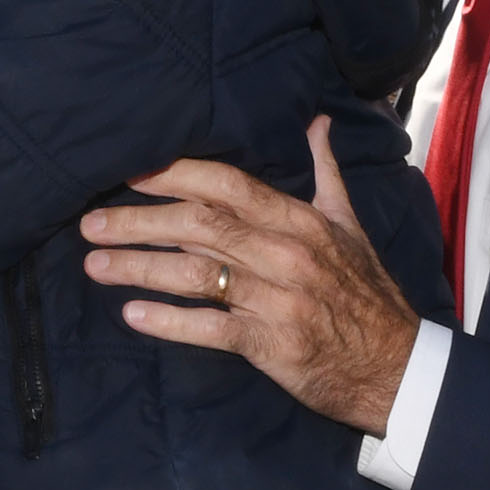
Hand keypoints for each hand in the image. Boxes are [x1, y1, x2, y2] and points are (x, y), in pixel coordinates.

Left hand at [80, 115, 418, 430]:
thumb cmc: (367, 293)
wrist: (398, 366)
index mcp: (300, 220)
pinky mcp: (273, 345)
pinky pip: (212, 328)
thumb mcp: (351, 225)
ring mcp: (279, 299)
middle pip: (200, 226)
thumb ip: (326, 173)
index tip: (130, 172)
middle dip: (139, 221)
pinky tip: (133, 316)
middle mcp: (286, 253)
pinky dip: (170, 322)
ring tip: (96, 265)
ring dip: (140, 268)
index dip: (175, 175)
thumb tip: (316, 123)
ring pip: (197, 275)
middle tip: (90, 223)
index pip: (227, 185)